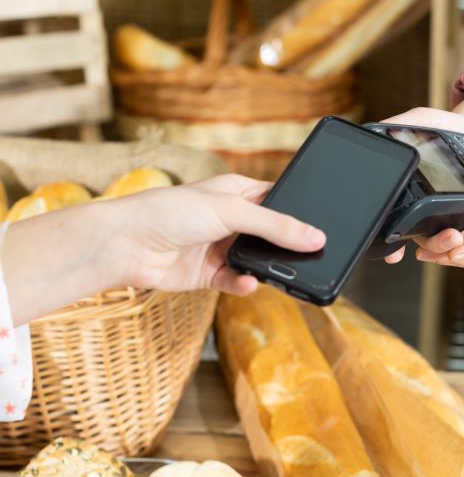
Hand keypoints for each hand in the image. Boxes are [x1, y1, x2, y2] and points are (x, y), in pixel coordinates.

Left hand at [108, 174, 324, 294]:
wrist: (126, 245)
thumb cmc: (169, 212)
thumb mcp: (231, 212)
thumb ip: (276, 226)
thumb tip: (316, 237)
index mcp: (239, 192)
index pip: (281, 200)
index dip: (301, 212)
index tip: (324, 227)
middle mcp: (232, 219)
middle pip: (273, 235)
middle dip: (289, 247)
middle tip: (312, 257)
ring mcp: (222, 247)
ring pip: (259, 261)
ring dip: (269, 268)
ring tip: (284, 275)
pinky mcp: (211, 274)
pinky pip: (239, 282)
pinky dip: (246, 284)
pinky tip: (247, 283)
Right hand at [379, 108, 463, 263]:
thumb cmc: (445, 129)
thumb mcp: (419, 121)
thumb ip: (397, 125)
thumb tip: (374, 130)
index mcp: (409, 197)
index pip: (395, 228)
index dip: (392, 246)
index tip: (395, 254)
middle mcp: (427, 214)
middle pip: (426, 242)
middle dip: (439, 243)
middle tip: (453, 237)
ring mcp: (450, 218)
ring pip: (453, 243)